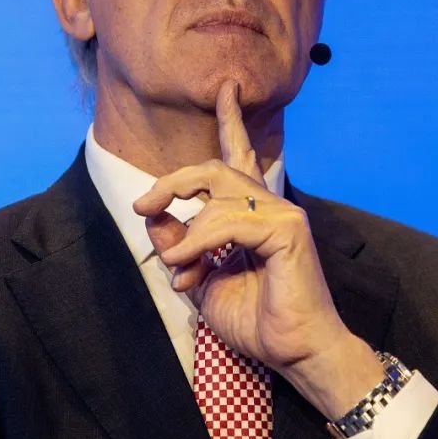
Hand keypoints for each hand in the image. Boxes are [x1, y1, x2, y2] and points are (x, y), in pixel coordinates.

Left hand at [133, 81, 384, 419]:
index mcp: (253, 212)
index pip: (240, 155)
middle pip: (215, 167)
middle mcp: (271, 203)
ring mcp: (283, 212)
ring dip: (186, 232)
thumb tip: (156, 216)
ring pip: (219, 192)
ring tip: (174, 266)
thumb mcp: (201, 280)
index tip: (227, 87)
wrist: (294, 351)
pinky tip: (186, 265)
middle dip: (173, 181)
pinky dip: (199, 241)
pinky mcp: (287, 228)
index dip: (231, 120)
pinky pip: (229, 219)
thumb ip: (181, 245)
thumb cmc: (257, 319)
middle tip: (143, 204)